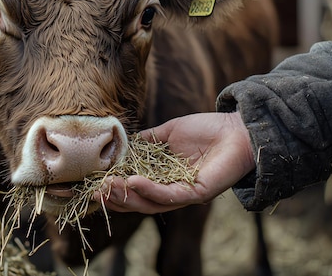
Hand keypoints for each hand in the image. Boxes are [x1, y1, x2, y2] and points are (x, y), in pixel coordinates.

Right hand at [93, 112, 254, 213]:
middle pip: (139, 202)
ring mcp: (185, 194)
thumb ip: (146, 141)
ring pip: (151, 203)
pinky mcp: (198, 193)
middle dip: (116, 198)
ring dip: (128, 197)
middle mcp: (173, 190)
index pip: (135, 189)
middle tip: (96, 192)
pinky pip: (170, 195)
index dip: (114, 189)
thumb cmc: (206, 129)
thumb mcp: (169, 132)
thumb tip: (121, 142)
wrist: (237, 129)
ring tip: (109, 187)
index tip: (94, 183)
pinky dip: (150, 190)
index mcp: (164, 178)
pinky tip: (133, 181)